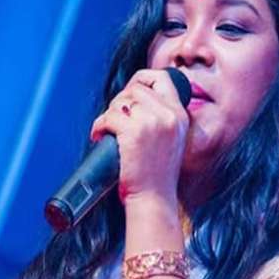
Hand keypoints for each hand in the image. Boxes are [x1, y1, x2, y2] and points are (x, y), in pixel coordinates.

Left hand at [90, 69, 189, 205]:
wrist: (154, 199)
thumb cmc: (156, 175)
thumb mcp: (172, 140)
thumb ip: (163, 119)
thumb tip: (133, 100)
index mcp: (180, 116)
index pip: (163, 78)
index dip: (142, 79)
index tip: (129, 92)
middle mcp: (169, 115)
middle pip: (136, 88)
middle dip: (120, 101)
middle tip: (114, 119)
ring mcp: (152, 123)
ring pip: (121, 101)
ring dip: (109, 114)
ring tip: (108, 131)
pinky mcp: (134, 133)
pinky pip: (109, 117)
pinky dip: (99, 126)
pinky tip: (100, 136)